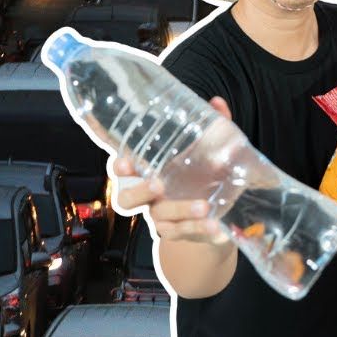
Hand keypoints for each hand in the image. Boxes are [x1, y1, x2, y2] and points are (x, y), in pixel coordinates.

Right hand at [112, 96, 232, 244]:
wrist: (217, 212)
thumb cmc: (203, 173)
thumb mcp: (210, 149)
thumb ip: (213, 126)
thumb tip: (216, 102)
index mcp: (149, 173)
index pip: (123, 170)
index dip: (119, 167)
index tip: (125, 162)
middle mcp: (149, 197)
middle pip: (127, 199)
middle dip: (139, 192)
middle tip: (158, 184)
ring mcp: (162, 217)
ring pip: (160, 218)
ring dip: (180, 212)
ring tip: (205, 206)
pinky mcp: (180, 232)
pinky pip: (185, 234)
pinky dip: (201, 231)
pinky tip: (217, 228)